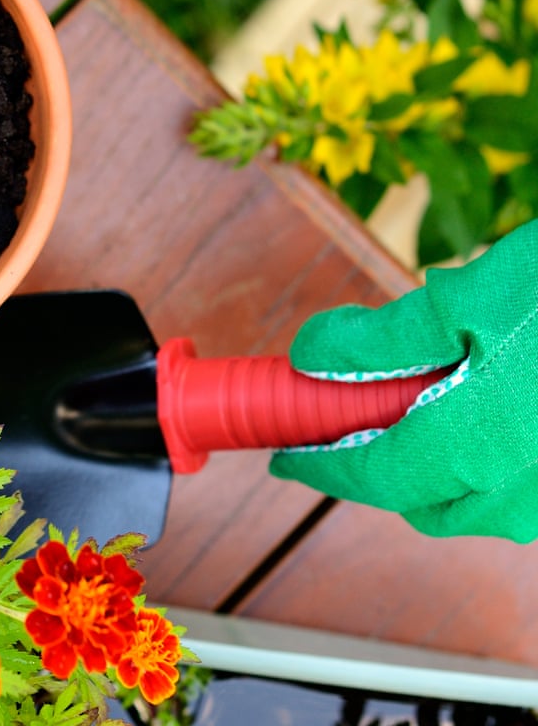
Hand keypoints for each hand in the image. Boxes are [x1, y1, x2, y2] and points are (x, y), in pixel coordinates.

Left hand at [270, 221, 537, 541]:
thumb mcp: (458, 299)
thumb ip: (377, 340)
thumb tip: (310, 356)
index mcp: (473, 449)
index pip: (370, 478)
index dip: (320, 468)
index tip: (287, 456)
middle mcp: (519, 492)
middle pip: (421, 501)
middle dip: (378, 468)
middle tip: (349, 419)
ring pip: (474, 504)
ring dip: (433, 468)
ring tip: (419, 402)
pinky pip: (518, 490)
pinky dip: (481, 461)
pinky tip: (482, 403)